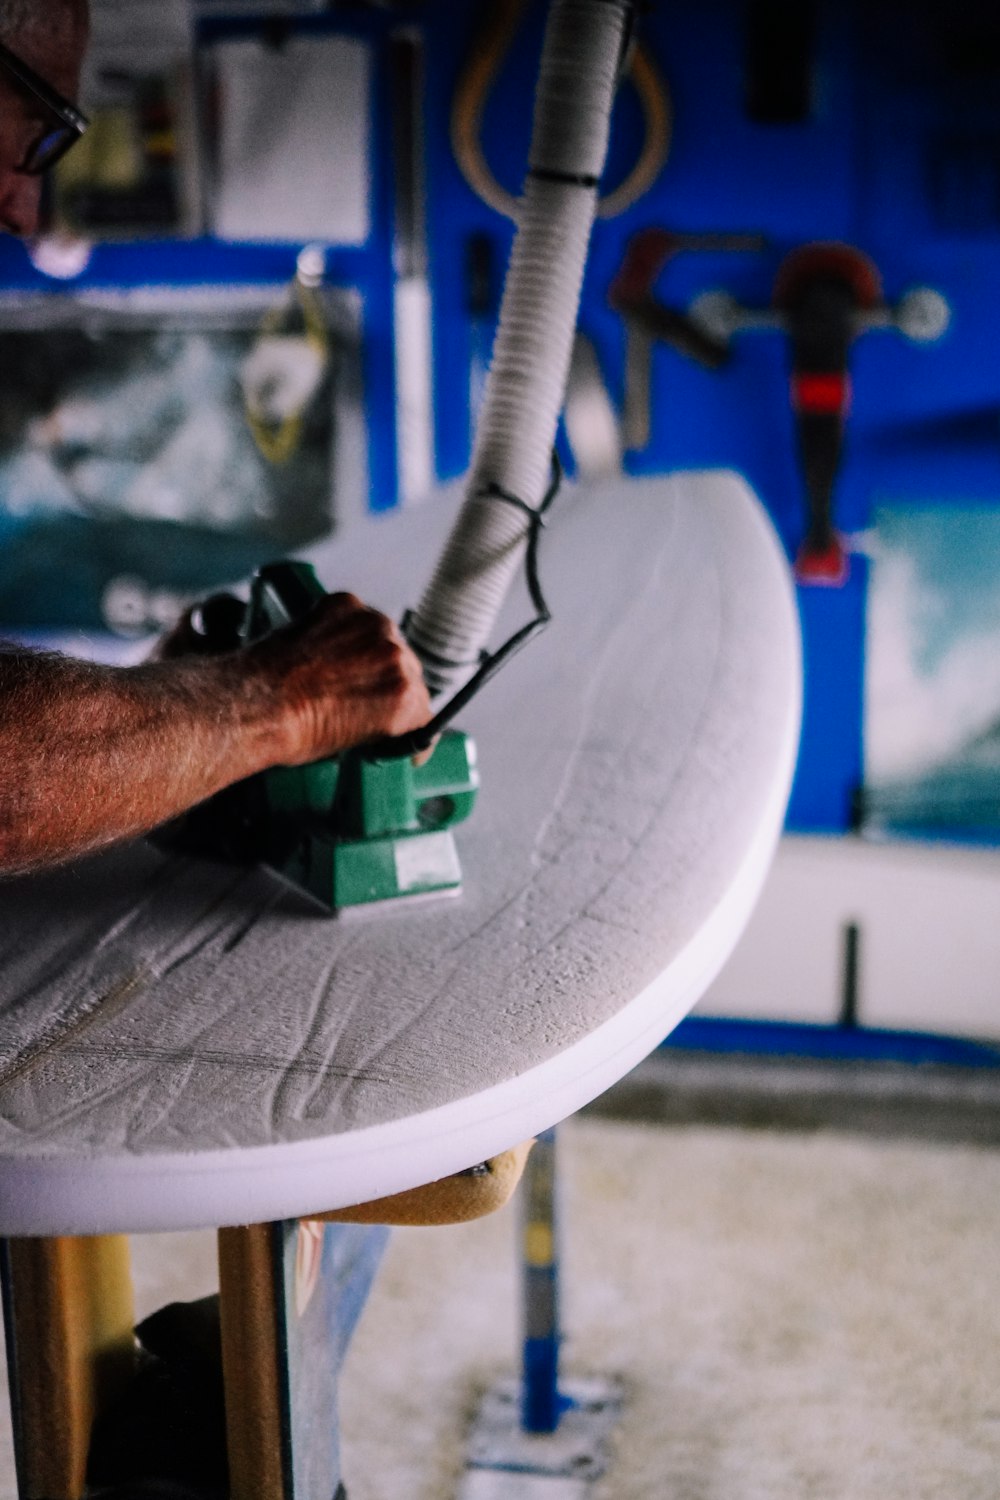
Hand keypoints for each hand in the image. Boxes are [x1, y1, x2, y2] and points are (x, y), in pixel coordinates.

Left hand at [247, 591, 431, 765]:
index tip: (401, 728)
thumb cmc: (295, 732)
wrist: (251, 704)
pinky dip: (347, 631)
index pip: (423, 710)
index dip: (409, 724)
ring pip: (385, 641)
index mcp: (405, 698)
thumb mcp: (353, 744)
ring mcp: (372, 626)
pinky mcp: (345, 605)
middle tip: (364, 698)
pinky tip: (326, 650)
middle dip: (390, 686)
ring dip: (371, 654)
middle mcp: (396, 657)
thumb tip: (378, 717)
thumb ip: (381, 723)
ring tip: (340, 672)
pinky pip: (358, 618)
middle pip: (408, 672)